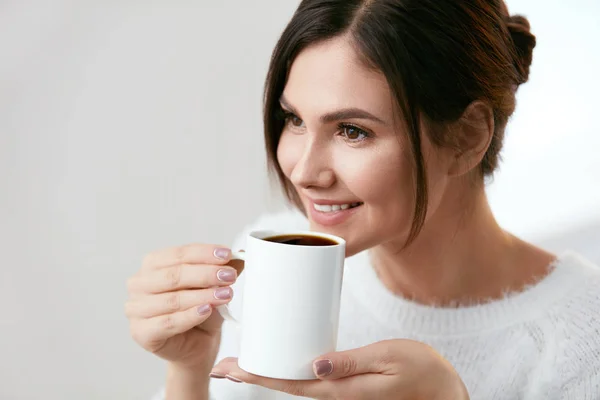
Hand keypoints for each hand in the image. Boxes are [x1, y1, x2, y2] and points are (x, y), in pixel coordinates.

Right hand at [125, 244, 242, 369]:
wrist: (198, 345)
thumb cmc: (201, 311)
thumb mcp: (214, 285)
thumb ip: (222, 269)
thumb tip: (239, 255)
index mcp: (153, 264)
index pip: (179, 254)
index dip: (204, 253)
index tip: (227, 255)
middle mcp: (139, 284)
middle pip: (174, 275)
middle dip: (205, 274)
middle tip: (229, 276)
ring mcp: (136, 309)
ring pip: (172, 299)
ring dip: (202, 296)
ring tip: (225, 294)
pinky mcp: (141, 332)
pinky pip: (167, 322)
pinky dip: (190, 315)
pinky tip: (207, 310)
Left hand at [211, 339, 468, 399]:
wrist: (442, 388)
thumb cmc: (421, 371)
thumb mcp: (389, 359)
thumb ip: (352, 363)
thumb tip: (315, 364)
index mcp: (342, 390)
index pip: (290, 385)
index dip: (259, 376)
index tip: (232, 369)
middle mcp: (336, 393)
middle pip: (285, 385)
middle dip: (254, 375)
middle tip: (225, 366)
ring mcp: (341, 390)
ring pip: (295, 383)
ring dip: (268, 372)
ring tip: (245, 361)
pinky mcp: (347, 382)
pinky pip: (311, 377)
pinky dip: (289, 368)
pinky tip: (282, 359)